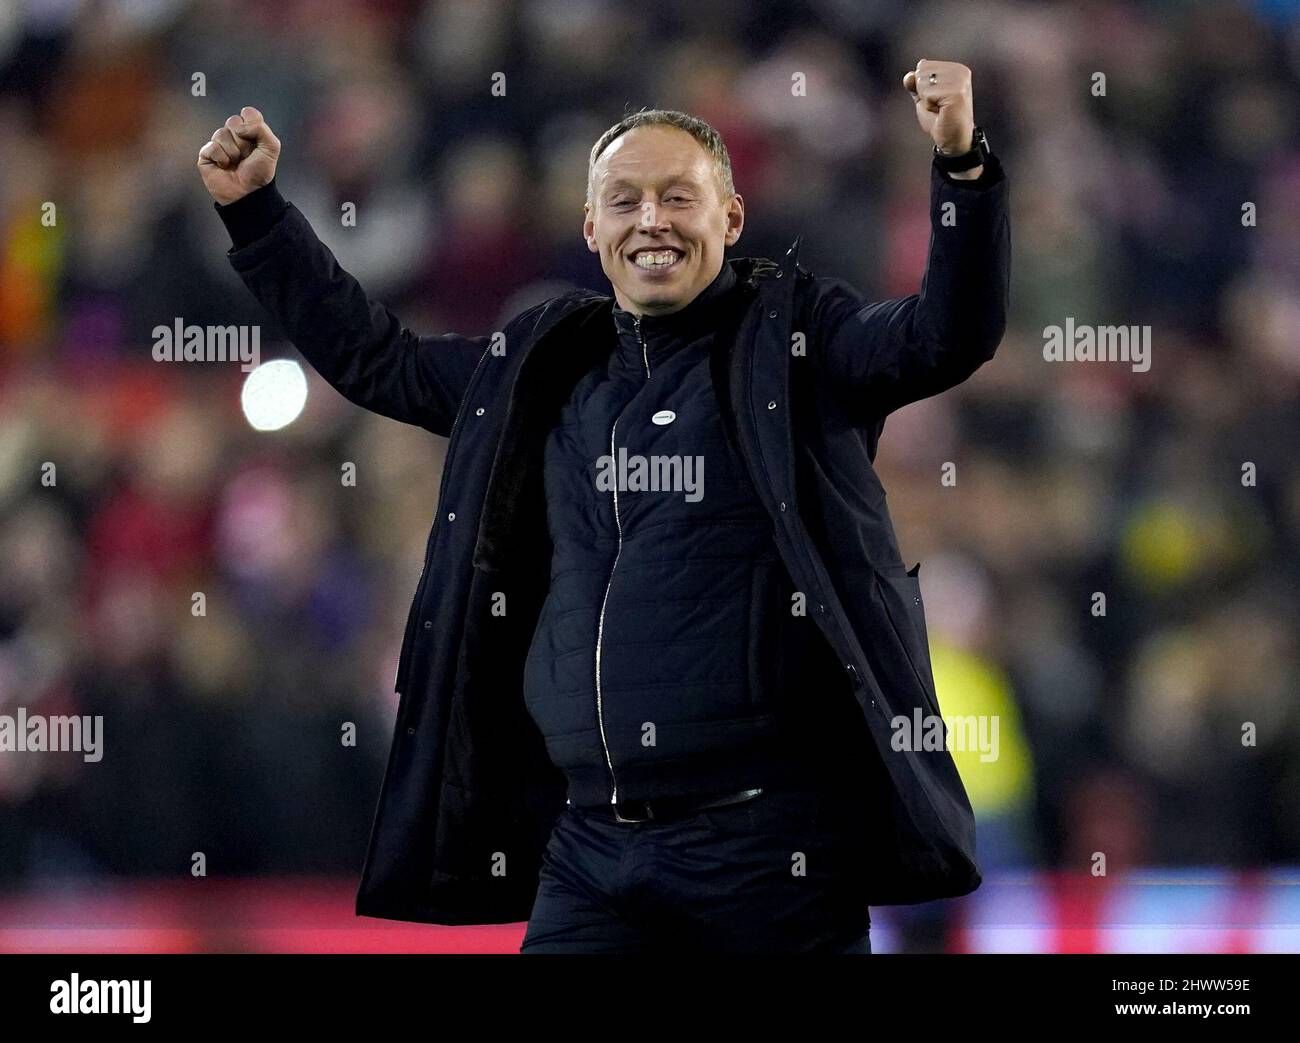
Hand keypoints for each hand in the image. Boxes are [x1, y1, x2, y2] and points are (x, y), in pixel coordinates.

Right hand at [197, 106, 280, 204]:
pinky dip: (221, 158)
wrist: (249, 193)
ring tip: (236, 163)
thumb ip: (261, 129)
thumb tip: (239, 126)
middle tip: (246, 156)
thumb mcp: (271, 148)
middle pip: (233, 121)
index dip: (252, 125)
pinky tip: (224, 167)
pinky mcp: (206, 154)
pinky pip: (212, 146)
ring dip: (233, 151)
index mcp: (249, 131)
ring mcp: (219, 143)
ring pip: (222, 133)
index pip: (248, 113)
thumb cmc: (259, 173)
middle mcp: (233, 135)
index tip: (256, 141)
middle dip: (243, 141)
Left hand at [903, 59, 979, 175]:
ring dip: (926, 99)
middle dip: (923, 92)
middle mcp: (960, 71)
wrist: (952, 139)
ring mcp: (960, 81)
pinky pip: (928, 93)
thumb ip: (915, 84)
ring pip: (923, 81)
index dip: (922, 86)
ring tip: (940, 108)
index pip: (923, 65)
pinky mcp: (957, 92)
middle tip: (938, 105)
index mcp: (954, 69)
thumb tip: (909, 75)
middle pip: (922, 71)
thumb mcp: (923, 98)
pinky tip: (941, 111)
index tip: (936, 99)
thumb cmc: (940, 119)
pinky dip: (929, 105)